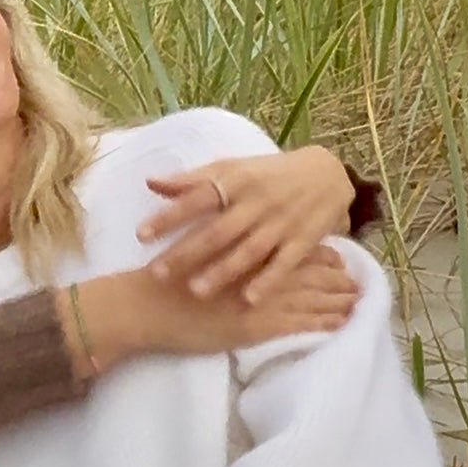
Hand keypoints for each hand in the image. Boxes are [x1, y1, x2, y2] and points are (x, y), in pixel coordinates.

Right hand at [134, 244, 357, 354]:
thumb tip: (235, 231)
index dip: (318, 252)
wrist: (150, 305)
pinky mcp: (260, 325)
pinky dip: (324, 322)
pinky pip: (302, 322)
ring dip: (336, 299)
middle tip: (357, 282)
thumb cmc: (166, 275)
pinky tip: (340, 325)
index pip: (293, 246)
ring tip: (357, 303)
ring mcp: (262, 297)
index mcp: (247, 247)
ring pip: (312, 296)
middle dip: (336, 277)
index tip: (337, 256)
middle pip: (310, 269)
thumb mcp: (192, 243)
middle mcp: (260, 268)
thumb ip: (214, 232)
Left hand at [139, 144, 353, 303]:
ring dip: (221, 272)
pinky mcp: (302, 241)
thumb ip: (192, 179)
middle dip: (186, 253)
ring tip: (195, 291)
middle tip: (158, 274)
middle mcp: (256, 202)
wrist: (326, 174)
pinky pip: (283, 264)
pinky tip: (248, 299)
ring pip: (247, 251)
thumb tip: (151, 183)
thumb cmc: (268, 173)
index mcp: (235, 180)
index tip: (141, 235)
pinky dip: (267, 281)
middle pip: (216, 231)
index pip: (196, 199)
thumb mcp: (232, 167)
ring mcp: (280, 223)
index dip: (169, 216)